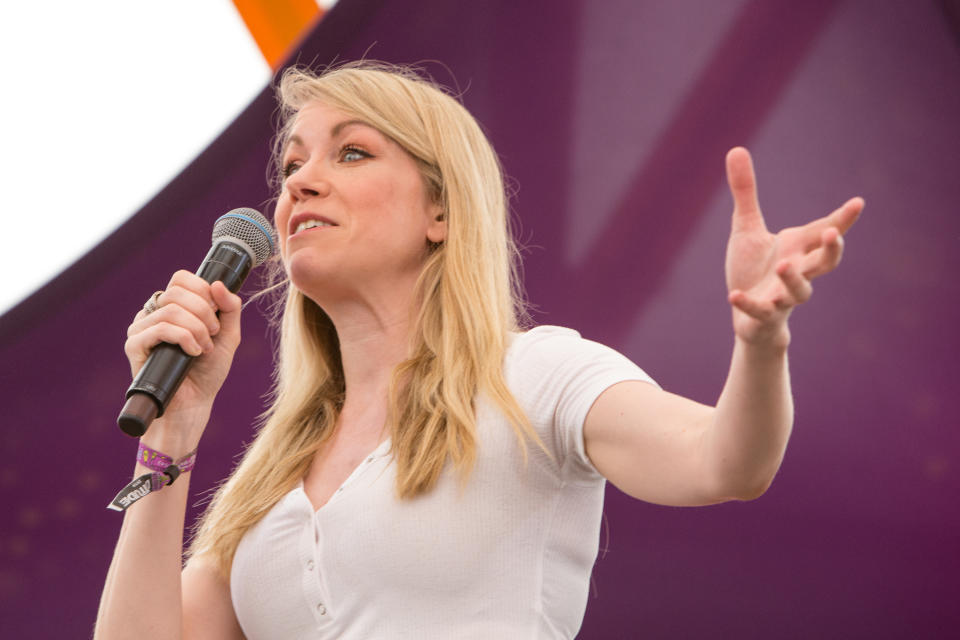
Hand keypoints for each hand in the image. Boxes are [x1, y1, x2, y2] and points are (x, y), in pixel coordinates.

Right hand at [124, 272, 241, 445]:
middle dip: (204, 312)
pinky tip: (193, 352)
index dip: (203, 290)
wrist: (194, 404)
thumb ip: (230, 308)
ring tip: (205, 348)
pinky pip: (159, 328)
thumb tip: (217, 283)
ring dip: (197, 328)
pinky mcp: (134, 345)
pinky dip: (183, 337)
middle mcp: (153, 313)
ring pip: (170, 310)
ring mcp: (141, 328)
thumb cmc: (208, 371)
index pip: (181, 278)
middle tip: (213, 334)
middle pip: (177, 291)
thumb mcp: (228, 335)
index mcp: (173, 306)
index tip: (217, 313)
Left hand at [724, 147, 862, 346]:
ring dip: (794, 280)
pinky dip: (748, 304)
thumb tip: (736, 148)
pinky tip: (733, 296)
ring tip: (784, 265)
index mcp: (797, 249)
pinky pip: (759, 311)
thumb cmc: (753, 270)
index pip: (825, 232)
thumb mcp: (746, 227)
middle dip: (831, 250)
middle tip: (831, 235)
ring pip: (799, 292)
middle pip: (825, 263)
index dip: (843, 219)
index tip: (858, 202)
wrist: (747, 317)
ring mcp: (782, 296)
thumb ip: (745, 192)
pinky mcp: (762, 315)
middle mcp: (797, 273)